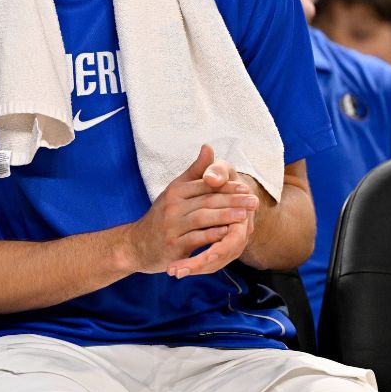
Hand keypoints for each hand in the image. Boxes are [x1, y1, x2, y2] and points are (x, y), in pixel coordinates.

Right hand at [122, 145, 258, 275]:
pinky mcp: (173, 245)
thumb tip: (209, 146)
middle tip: (253, 201)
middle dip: (232, 200)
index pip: (204, 185)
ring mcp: (172, 225)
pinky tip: (228, 234)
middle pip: (206, 200)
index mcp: (175, 190)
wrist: (137, 245)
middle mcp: (172, 205)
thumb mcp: (176, 191)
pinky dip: (213, 235)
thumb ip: (195, 171)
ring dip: (225, 216)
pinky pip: (196, 238)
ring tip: (244, 216)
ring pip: (203, 218)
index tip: (246, 187)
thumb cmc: (162, 216)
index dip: (226, 186)